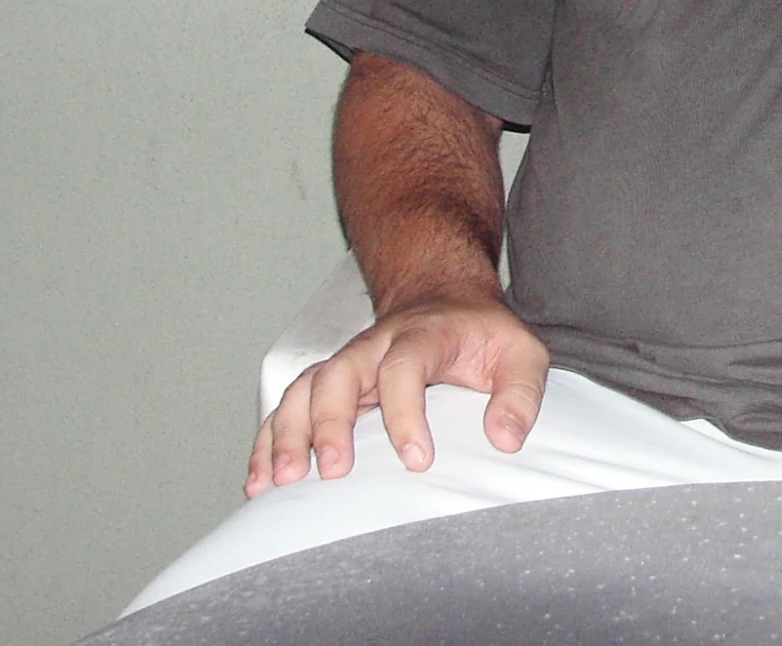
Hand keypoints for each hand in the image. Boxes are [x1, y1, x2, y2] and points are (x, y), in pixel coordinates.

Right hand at [245, 294, 549, 496]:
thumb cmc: (483, 334)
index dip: (405, 413)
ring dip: (287, 434)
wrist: (445, 299)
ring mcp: (347, 363)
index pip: (404, 367)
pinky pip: (290, 407)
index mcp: (422, 335)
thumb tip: (506, 437)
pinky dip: (270, 442)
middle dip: (329, 424)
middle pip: (338, 375)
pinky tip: (260, 481)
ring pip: (304, 390)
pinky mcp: (329, 384)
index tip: (417, 459)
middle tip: (332, 472)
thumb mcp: (521, 353)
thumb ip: (521, 393)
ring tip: (279, 482)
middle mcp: (374, 346)